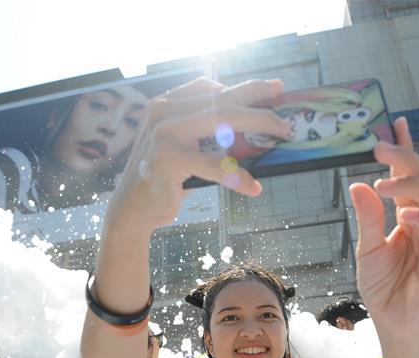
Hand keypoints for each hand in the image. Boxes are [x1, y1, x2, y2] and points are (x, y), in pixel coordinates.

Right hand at [105, 78, 291, 233]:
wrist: (133, 209)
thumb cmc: (166, 177)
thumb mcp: (185, 147)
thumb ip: (206, 130)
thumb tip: (254, 126)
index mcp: (167, 103)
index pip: (212, 87)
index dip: (246, 87)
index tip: (274, 88)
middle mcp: (163, 111)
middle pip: (223, 100)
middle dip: (260, 104)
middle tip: (286, 116)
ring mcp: (164, 134)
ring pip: (223, 122)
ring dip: (259, 126)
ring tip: (282, 135)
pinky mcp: (168, 160)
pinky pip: (214, 166)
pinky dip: (237, 176)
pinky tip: (253, 187)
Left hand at [350, 117, 418, 332]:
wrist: (391, 323)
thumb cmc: (383, 288)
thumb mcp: (367, 249)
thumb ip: (368, 217)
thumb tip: (358, 183)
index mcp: (412, 215)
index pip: (412, 175)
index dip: (406, 149)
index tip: (394, 124)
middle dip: (408, 160)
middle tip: (381, 150)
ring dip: (417, 186)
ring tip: (388, 184)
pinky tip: (409, 214)